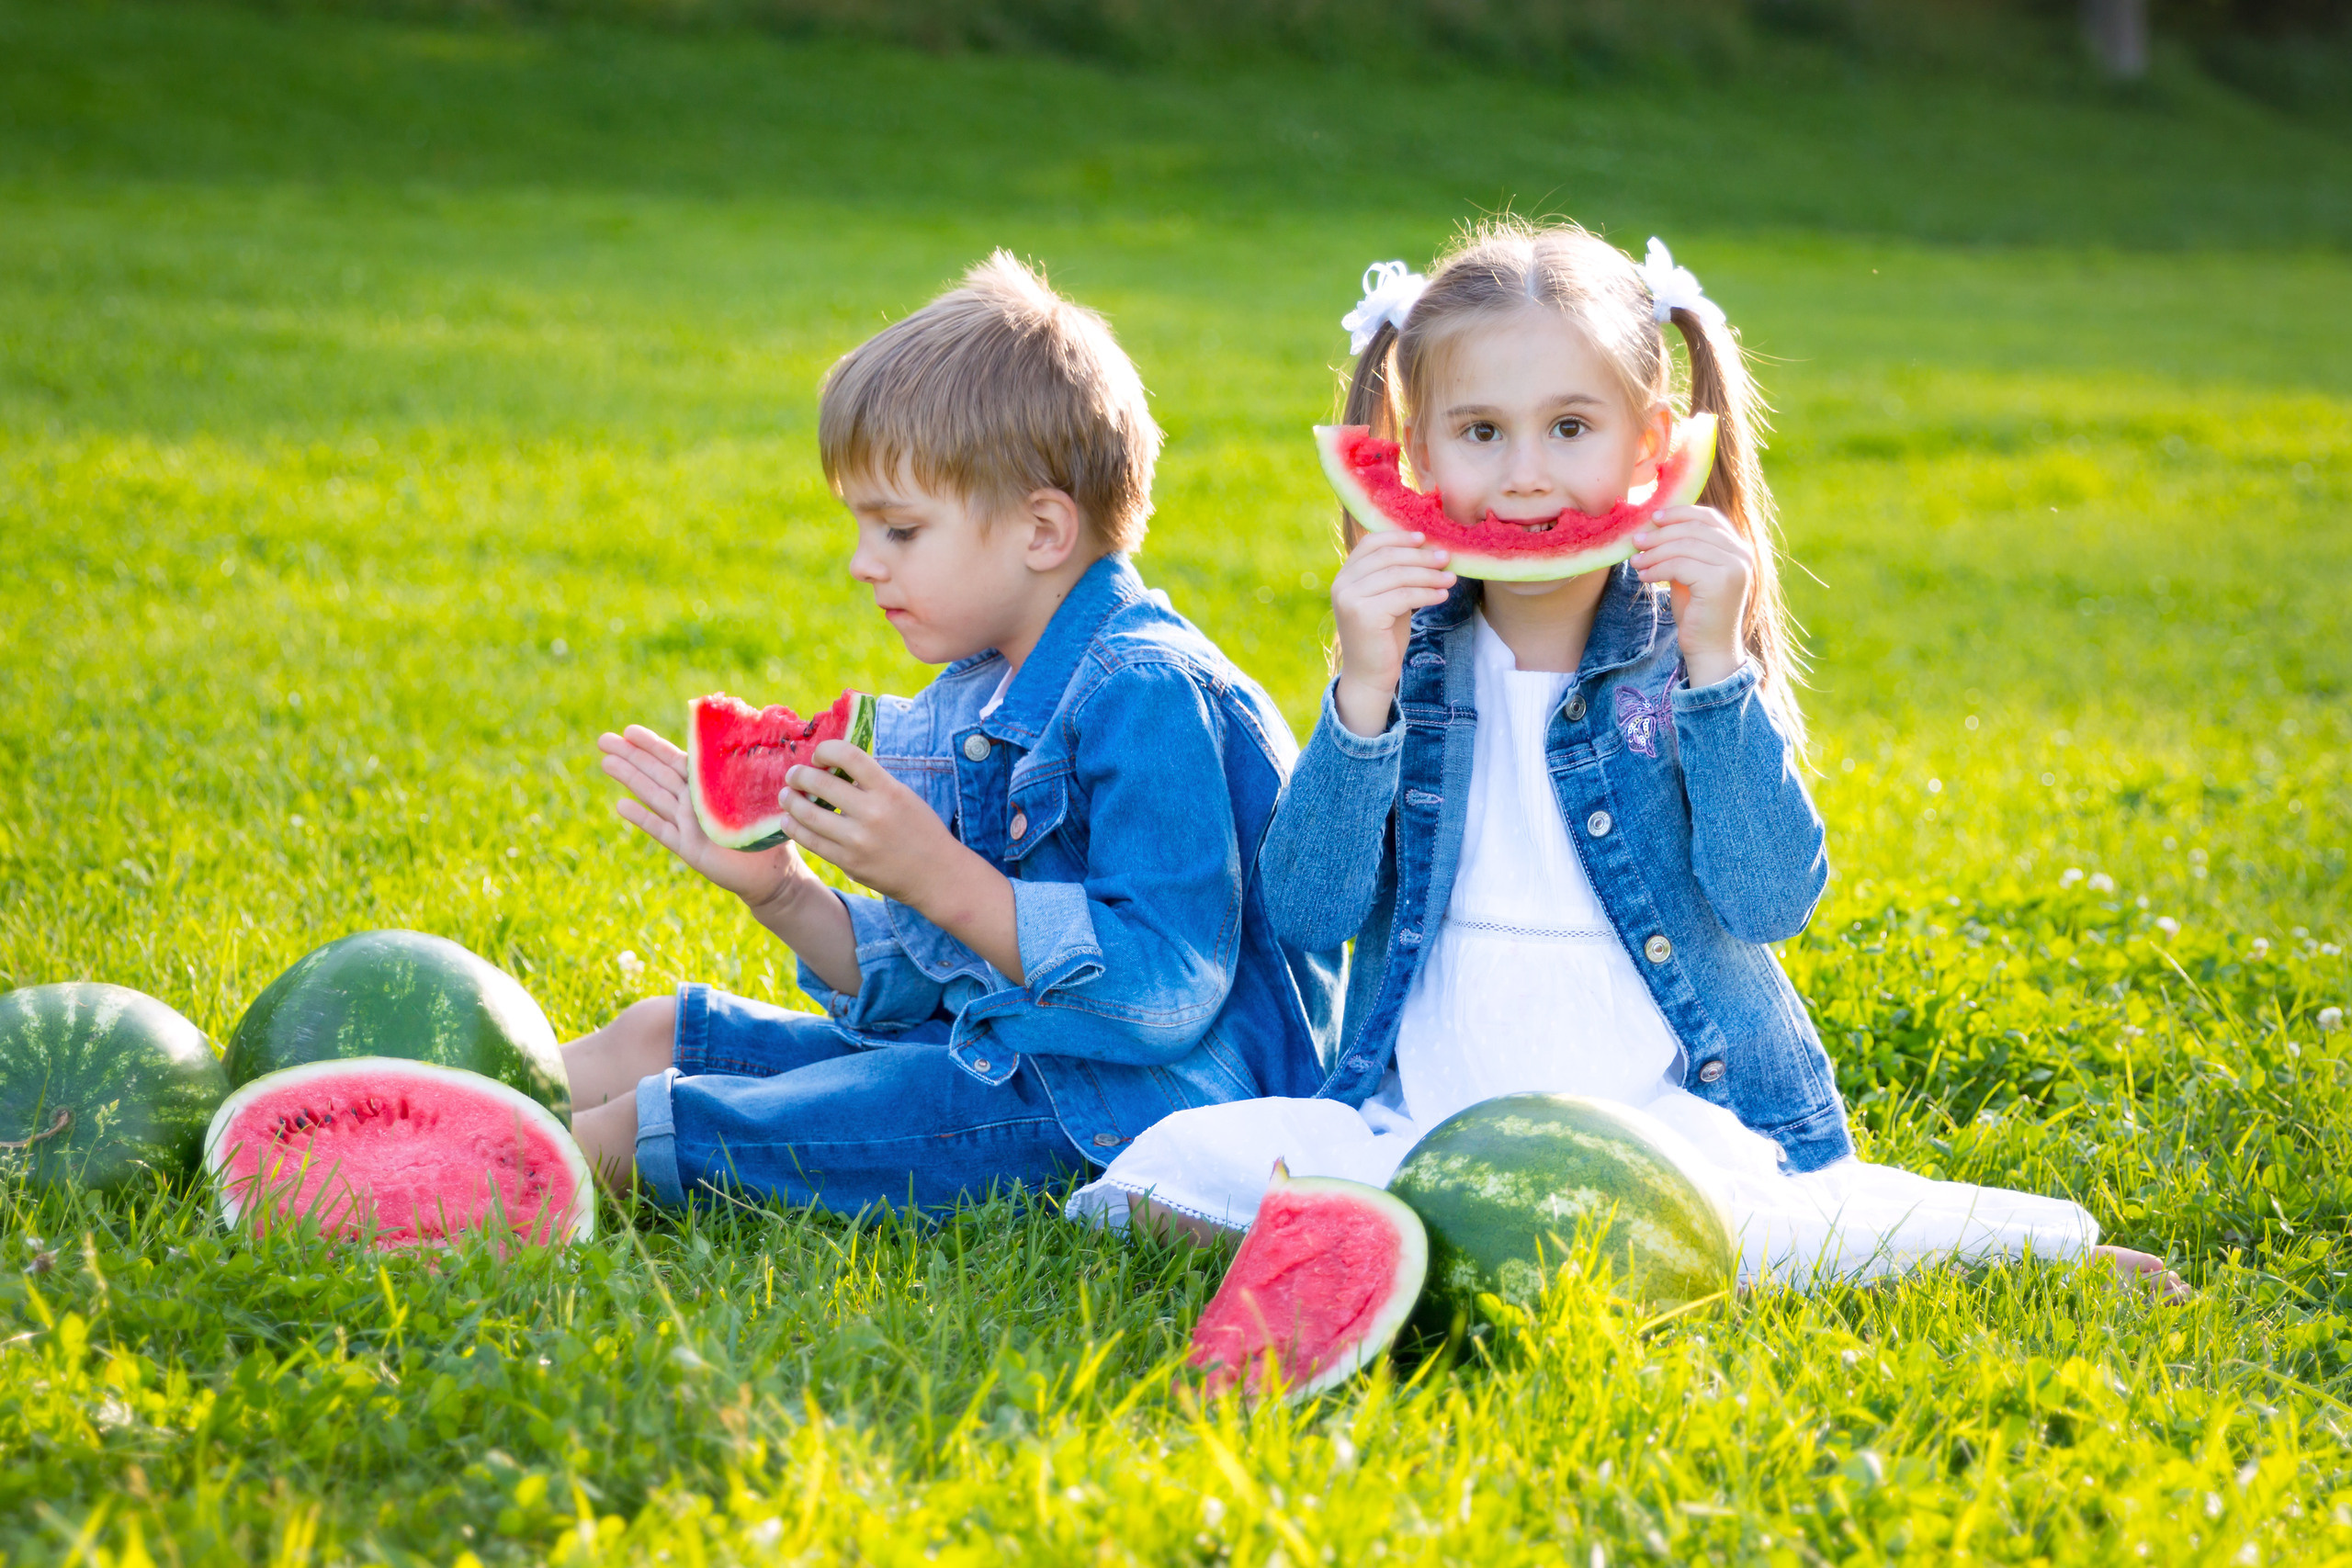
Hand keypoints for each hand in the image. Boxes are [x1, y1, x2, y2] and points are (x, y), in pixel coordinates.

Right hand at [597, 725, 821, 911]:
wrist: (772, 873)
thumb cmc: (771, 833)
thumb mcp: (762, 799)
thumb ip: (749, 777)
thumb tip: (753, 741)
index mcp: (712, 786)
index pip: (678, 760)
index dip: (653, 746)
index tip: (630, 731)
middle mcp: (695, 801)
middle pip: (657, 773)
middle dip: (632, 756)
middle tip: (603, 739)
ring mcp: (688, 824)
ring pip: (654, 795)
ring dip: (630, 778)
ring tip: (606, 761)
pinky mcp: (687, 848)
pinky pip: (661, 830)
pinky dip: (642, 818)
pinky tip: (621, 805)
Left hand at [777, 740, 1024, 979]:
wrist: (938, 874)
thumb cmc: (922, 830)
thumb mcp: (904, 797)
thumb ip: (873, 783)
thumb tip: (834, 768)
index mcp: (889, 790)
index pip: (848, 755)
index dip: (825, 750)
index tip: (819, 756)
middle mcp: (873, 813)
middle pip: (821, 783)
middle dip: (799, 775)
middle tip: (793, 775)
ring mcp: (858, 840)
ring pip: (809, 815)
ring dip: (791, 801)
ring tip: (786, 796)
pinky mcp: (849, 863)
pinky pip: (812, 842)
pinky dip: (795, 828)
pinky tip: (789, 821)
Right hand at [1330, 530, 1454, 736]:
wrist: (1370, 675)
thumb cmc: (1383, 636)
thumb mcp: (1388, 598)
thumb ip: (1396, 575)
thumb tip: (1427, 548)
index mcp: (1345, 576)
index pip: (1371, 544)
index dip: (1398, 537)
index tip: (1424, 538)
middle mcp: (1342, 584)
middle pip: (1388, 557)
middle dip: (1420, 556)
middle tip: (1446, 558)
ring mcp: (1350, 599)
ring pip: (1398, 575)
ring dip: (1429, 575)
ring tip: (1450, 578)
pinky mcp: (1363, 614)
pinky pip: (1403, 595)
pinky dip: (1427, 593)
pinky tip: (1442, 596)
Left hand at [1630, 505, 1750, 689]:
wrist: (1710, 649)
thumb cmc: (1698, 612)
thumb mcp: (1692, 573)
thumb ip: (1685, 550)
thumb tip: (1656, 525)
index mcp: (1738, 548)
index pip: (1709, 517)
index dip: (1680, 513)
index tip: (1654, 517)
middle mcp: (1741, 554)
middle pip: (1693, 529)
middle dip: (1660, 534)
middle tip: (1635, 541)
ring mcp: (1734, 567)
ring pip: (1683, 547)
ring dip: (1654, 552)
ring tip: (1635, 562)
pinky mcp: (1719, 582)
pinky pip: (1679, 565)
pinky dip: (1657, 568)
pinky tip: (1644, 577)